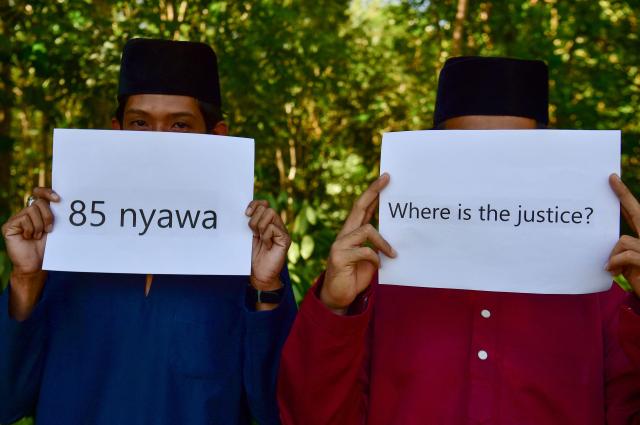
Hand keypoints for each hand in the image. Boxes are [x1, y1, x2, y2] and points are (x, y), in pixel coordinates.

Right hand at [2, 187, 58, 319]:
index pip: (40, 194)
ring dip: (39, 226)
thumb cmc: (47, 247)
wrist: (36, 264)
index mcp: (38, 212)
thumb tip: (63, 200)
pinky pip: (23, 219)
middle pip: (39, 202)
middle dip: (48, 216)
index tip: (58, 199)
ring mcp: (16, 219)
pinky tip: (28, 238)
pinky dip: (30, 229)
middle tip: (50, 229)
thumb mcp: (54, 229)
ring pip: (32, 211)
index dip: (47, 192)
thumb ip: (55, 215)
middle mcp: (26, 213)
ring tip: (37, 236)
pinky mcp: (9, 225)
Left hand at [246, 200, 290, 291]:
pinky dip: (266, 236)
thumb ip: (252, 223)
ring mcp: (282, 231)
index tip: (246, 213)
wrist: (260, 274)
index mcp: (268, 222)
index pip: (263, 204)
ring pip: (270, 214)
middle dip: (255, 219)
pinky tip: (267, 246)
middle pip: (266, 208)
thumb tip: (249, 209)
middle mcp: (277, 225)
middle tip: (253, 233)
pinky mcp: (285, 239)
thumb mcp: (250, 236)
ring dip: (260, 227)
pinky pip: (272, 228)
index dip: (255, 205)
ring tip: (260, 239)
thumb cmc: (254, 257)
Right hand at [321, 173, 395, 314]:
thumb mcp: (370, 258)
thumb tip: (393, 235)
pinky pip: (364, 250)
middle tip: (387, 179)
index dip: (373, 192)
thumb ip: (376, 245)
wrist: (338, 297)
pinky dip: (375, 258)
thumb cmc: (355, 276)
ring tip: (392, 255)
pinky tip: (379, 266)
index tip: (386, 178)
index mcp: (352, 233)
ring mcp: (340, 244)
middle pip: (359, 207)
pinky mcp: (339, 257)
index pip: (362, 207)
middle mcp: (344, 234)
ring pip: (367, 229)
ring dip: (383, 242)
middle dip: (373, 191)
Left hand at [606, 174, 639, 294]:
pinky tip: (612, 271)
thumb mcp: (628, 263)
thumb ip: (622, 249)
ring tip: (613, 268)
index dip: (624, 197)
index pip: (635, 213)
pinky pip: (626, 255)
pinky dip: (616, 262)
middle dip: (623, 195)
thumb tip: (609, 240)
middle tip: (611, 179)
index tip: (613, 180)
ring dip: (614, 255)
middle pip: (637, 212)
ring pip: (623, 240)